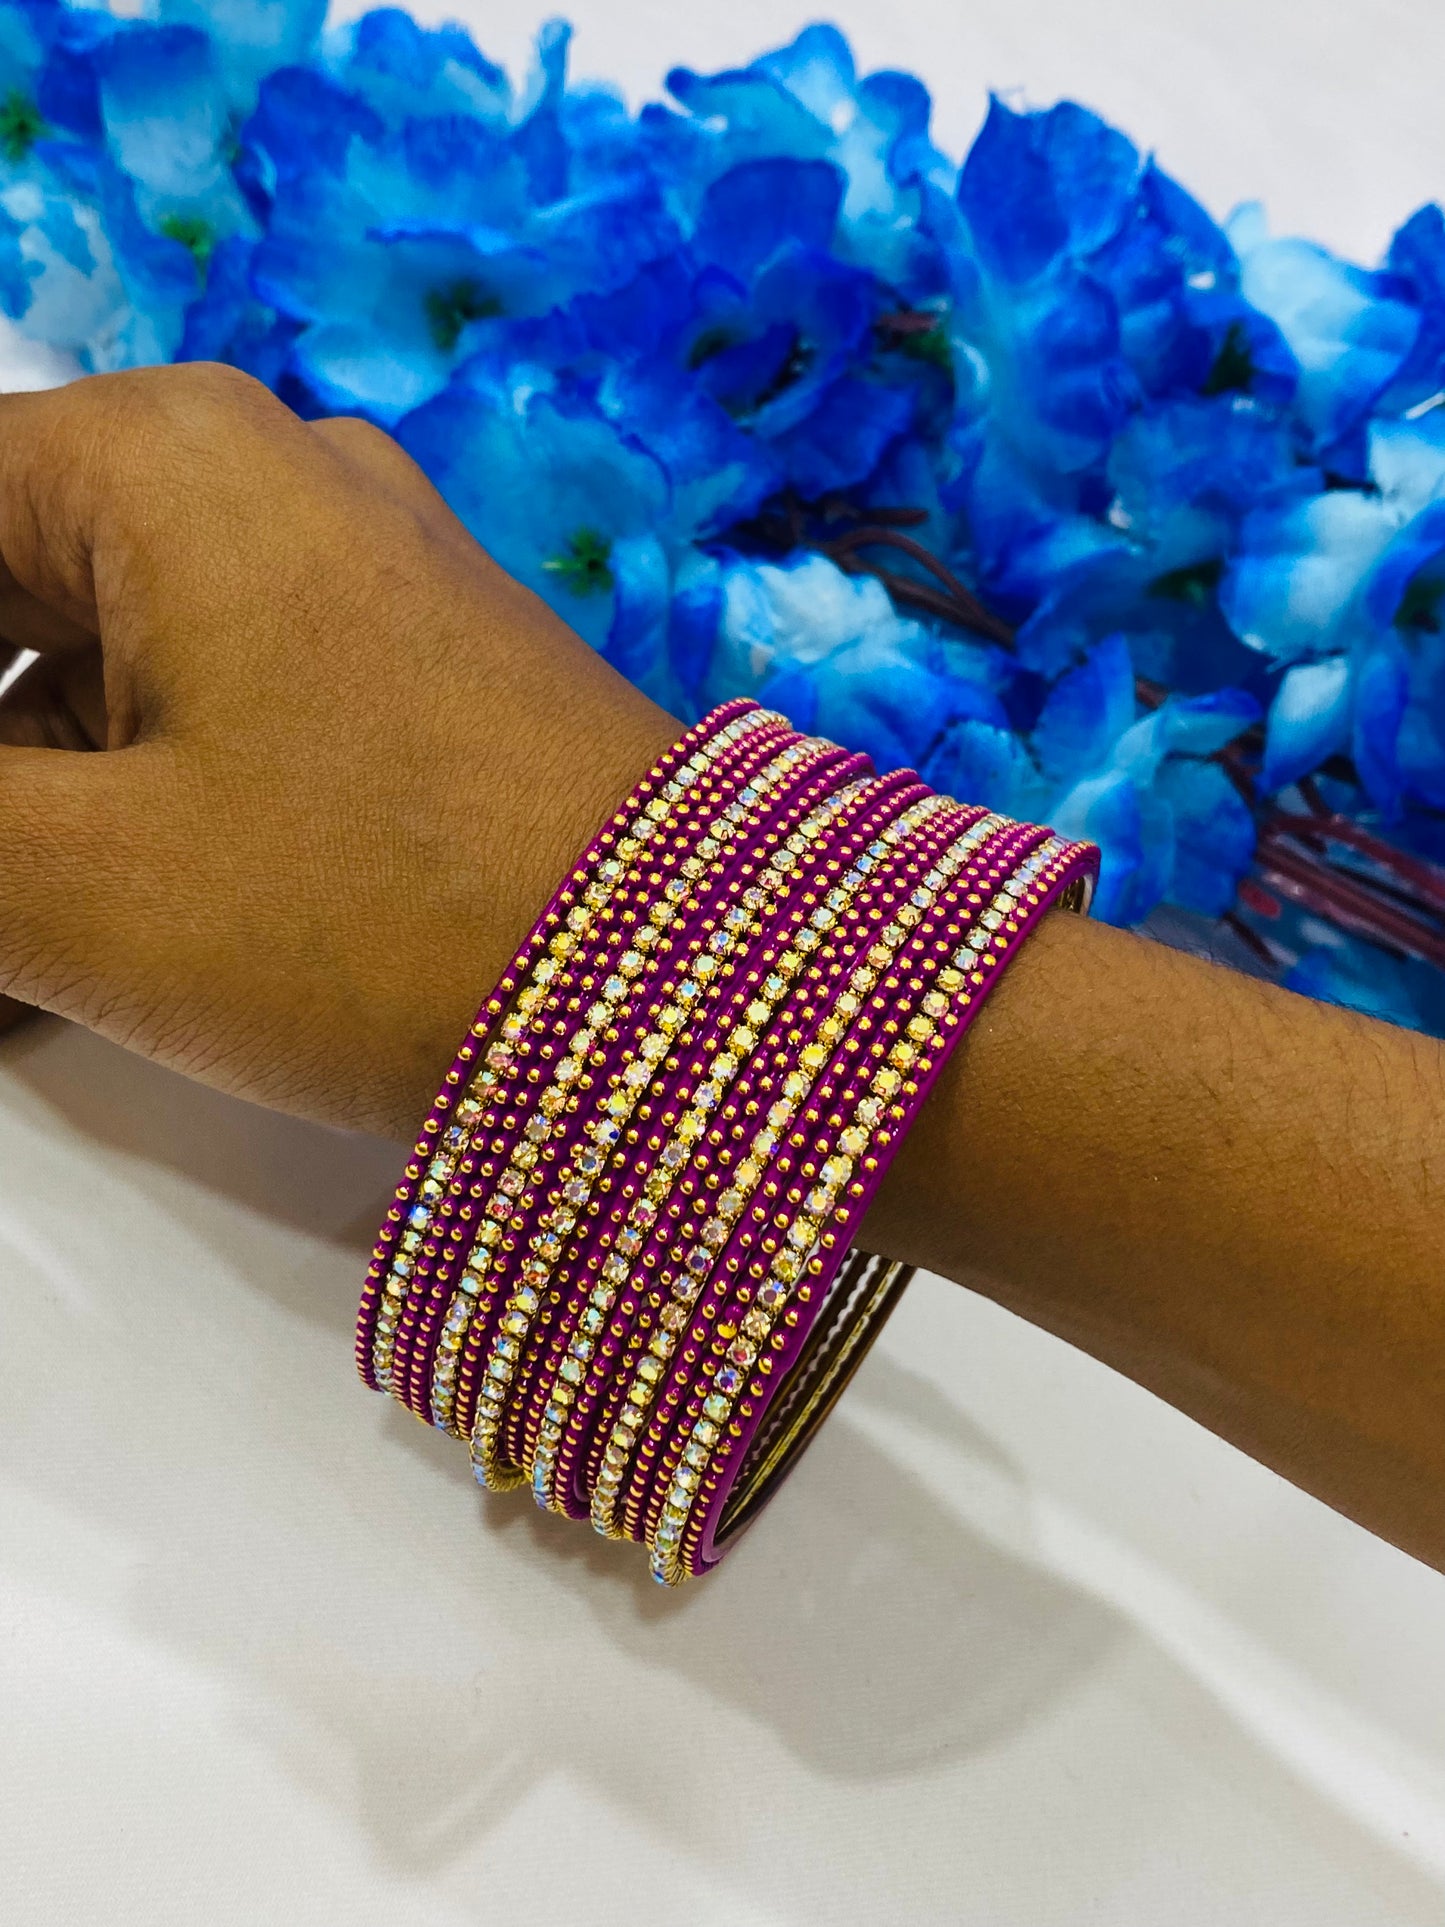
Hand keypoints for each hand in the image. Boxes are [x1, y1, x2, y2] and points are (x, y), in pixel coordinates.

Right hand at [0, 362, 676, 1135]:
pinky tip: (75, 958)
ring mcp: (356, 581)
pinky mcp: (414, 684)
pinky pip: (215, 725)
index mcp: (161, 460)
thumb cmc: (390, 916)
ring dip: (32, 813)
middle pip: (10, 596)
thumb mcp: (84, 884)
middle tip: (11, 913)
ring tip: (22, 960)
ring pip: (106, 675)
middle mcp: (264, 484)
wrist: (702, 993)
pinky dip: (130, 823)